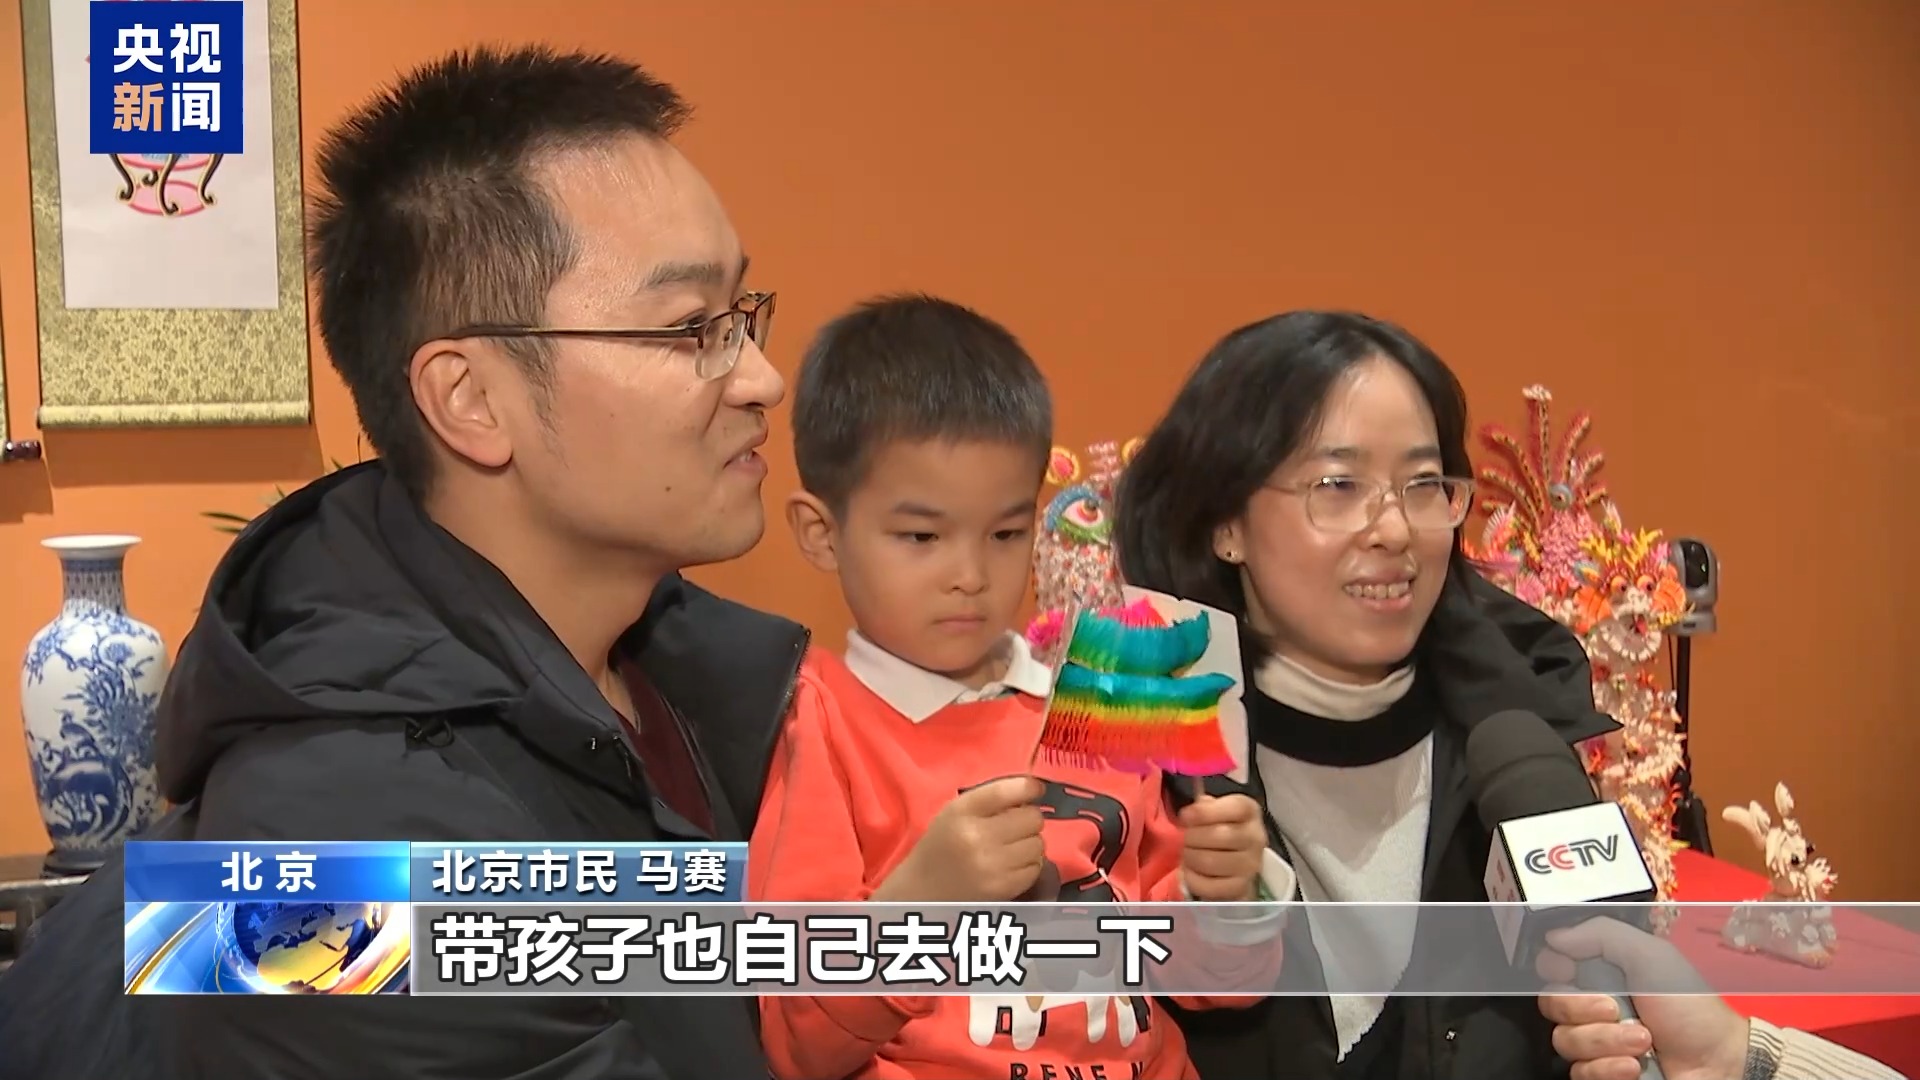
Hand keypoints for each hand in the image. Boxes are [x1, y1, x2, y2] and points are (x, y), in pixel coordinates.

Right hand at [872, 776, 1045, 902]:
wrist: (923, 889)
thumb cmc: (943, 843)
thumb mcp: (956, 811)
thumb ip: (991, 797)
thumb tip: (1034, 789)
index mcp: (962, 812)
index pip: (1008, 791)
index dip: (1030, 787)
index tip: (1035, 789)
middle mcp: (977, 837)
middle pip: (1032, 818)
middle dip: (1028, 819)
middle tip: (1015, 826)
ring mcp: (992, 865)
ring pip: (1038, 844)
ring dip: (1030, 843)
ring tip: (1011, 847)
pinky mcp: (1003, 888)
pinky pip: (1035, 868)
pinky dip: (1028, 864)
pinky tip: (1011, 865)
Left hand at [1178, 793, 1266, 901]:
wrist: (1238, 860)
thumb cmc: (1221, 828)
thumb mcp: (1215, 809)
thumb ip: (1204, 807)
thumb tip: (1191, 812)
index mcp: (1249, 811)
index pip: (1234, 808)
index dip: (1204, 812)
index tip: (1185, 816)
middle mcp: (1255, 837)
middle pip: (1217, 835)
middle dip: (1191, 837)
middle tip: (1185, 839)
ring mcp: (1251, 865)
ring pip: (1209, 861)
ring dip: (1190, 858)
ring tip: (1188, 854)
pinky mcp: (1241, 888)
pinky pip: (1209, 886)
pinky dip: (1192, 878)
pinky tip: (1191, 871)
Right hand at [1536, 917, 1749, 1079]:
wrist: (1718, 1062)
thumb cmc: (1688, 1006)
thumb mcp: (1651, 955)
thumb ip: (1600, 934)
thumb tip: (1553, 936)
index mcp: (1601, 974)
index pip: (1551, 967)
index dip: (1553, 968)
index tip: (1568, 970)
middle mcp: (1592, 1007)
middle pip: (1552, 1004)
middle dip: (1582, 1009)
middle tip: (1617, 1010)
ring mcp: (1597, 1044)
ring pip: (1565, 1041)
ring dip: (1605, 1041)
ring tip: (1643, 1043)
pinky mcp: (1602, 1073)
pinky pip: (1580, 1073)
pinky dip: (1608, 1069)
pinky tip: (1635, 1067)